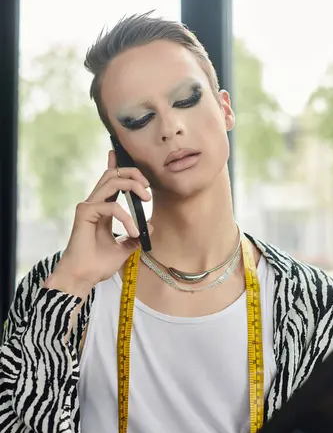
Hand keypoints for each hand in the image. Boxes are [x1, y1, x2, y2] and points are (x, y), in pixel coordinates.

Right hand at [45, 150, 152, 295]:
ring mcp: (88, 207)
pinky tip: (133, 232)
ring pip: (112, 181)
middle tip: (148, 187)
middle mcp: (94, 204)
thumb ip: (135, 235)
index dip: (116, 165)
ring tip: (146, 199)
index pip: (110, 181)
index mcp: (101, 209)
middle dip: (133, 174)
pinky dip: (127, 217)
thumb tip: (150, 226)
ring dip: (133, 186)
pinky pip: (111, 206)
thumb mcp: (124, 248)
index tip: (121, 155)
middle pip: (113, 175)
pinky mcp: (85, 213)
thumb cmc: (97, 264)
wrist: (83, 277)